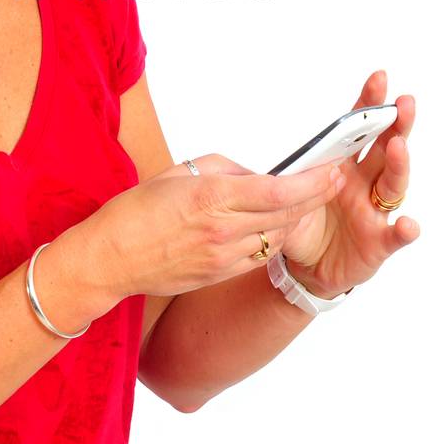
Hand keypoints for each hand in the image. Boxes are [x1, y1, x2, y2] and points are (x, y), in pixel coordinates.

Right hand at [80, 152, 344, 301]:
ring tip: (306, 201)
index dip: (311, 182)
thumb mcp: (178, 172)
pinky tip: (277, 226)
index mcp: (211, 197)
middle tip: (333, 181)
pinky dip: (273, 238)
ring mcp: (223, 257)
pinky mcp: (220, 274)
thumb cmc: (136, 211)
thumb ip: (223, 169)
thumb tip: (255, 174)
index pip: (277, 189)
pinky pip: (259, 255)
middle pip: (286, 213)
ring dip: (295, 218)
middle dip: (315, 197)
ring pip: (277, 236)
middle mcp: (223, 229)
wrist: (110, 259)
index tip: (330, 170)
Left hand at [276, 70, 419, 297]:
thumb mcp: (286, 197)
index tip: (378, 78)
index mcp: (342, 166)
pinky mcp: (378, 242)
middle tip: (402, 103)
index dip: (368, 105)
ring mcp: (374, 211)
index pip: (358, 130)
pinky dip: (403, 230)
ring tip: (398, 147)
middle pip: (386, 147)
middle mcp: (364, 183)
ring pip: (393, 184)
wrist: (305, 268)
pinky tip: (408, 224)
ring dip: (399, 164)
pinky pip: (394, 236)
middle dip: (395, 124)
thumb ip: (284, 177)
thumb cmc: (301, 226)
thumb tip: (259, 157)